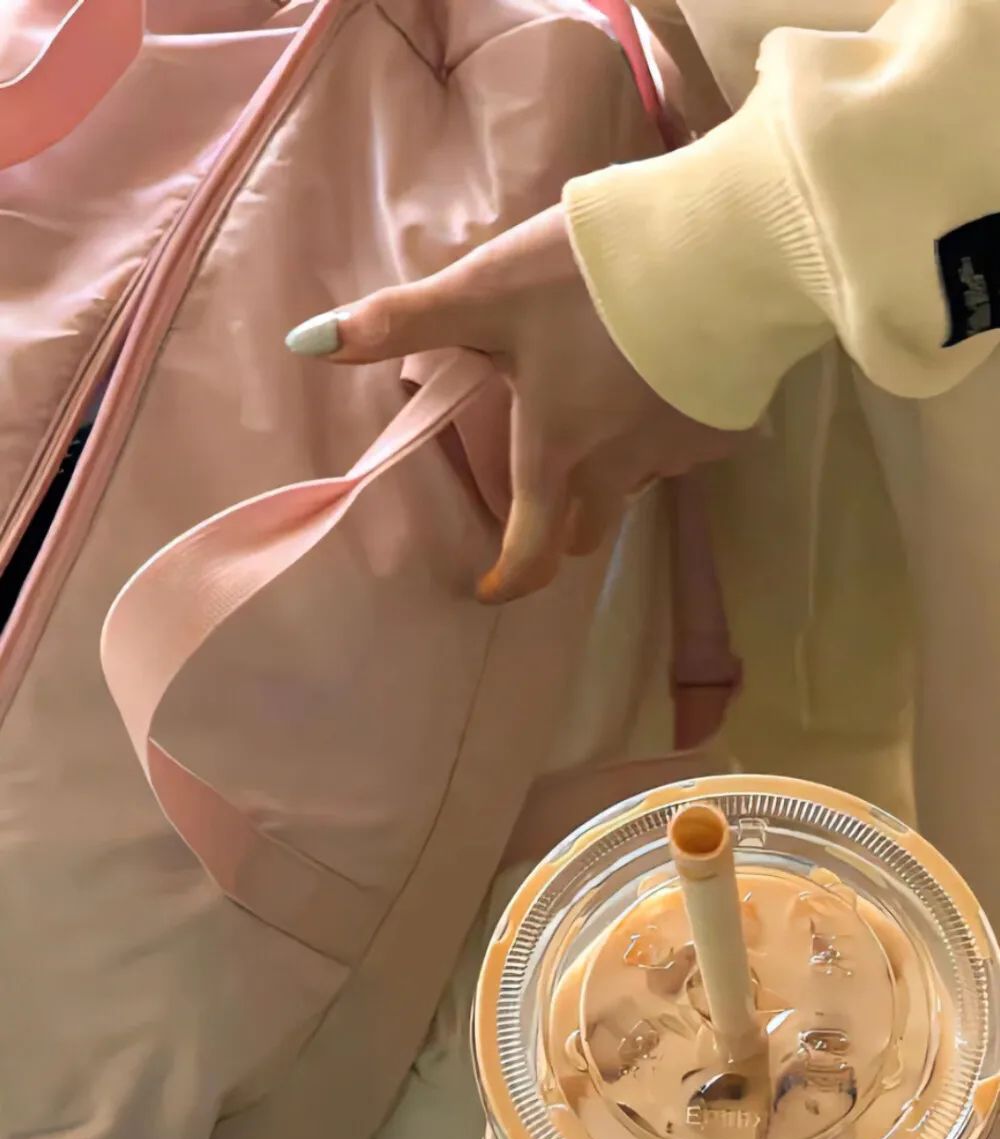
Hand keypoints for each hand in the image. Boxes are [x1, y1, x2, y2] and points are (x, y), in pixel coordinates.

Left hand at [286, 204, 736, 602]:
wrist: (722, 247)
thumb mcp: (485, 292)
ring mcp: (678, 452)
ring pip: (638, 489)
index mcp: (554, 452)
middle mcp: (618, 470)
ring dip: (616, 477)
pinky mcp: (726, 423)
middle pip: (588, 532)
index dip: (508, 578)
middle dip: (562, 530)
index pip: (530, 549)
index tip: (494, 587)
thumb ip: (402, 321)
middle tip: (547, 510)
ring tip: (608, 427)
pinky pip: (690, 446)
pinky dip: (670, 430)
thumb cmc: (590, 280)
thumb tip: (306, 345)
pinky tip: (668, 382)